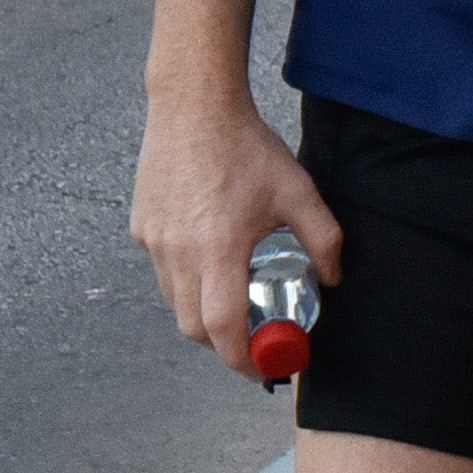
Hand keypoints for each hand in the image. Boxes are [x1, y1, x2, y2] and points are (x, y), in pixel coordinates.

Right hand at [129, 89, 344, 381]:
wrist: (193, 105)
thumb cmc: (246, 146)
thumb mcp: (298, 191)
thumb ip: (323, 239)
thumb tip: (332, 279)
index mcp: (218, 248)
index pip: (222, 329)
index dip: (243, 360)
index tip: (263, 368)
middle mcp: (178, 252)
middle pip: (193, 328)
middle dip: (223, 345)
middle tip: (252, 339)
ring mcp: (154, 241)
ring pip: (173, 303)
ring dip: (202, 313)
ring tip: (234, 296)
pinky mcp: (141, 228)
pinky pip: (161, 273)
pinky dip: (184, 281)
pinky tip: (209, 255)